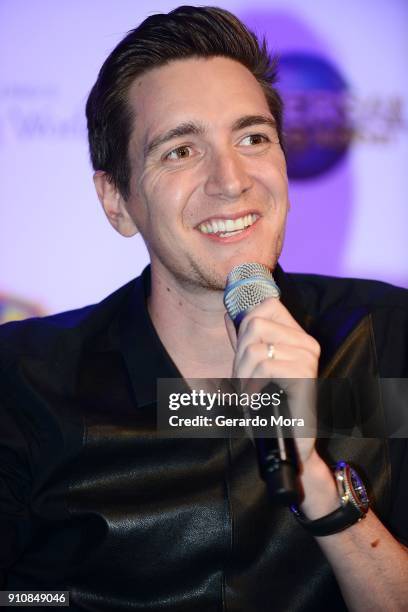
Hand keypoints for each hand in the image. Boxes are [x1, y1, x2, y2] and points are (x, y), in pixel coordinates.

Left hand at [225, 296, 320, 464]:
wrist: (287, 443)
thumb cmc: (269, 408)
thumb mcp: (250, 370)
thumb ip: (242, 342)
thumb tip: (228, 315)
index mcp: (297, 337)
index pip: (267, 305)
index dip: (246, 324)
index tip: (243, 354)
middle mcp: (306, 343)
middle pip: (255, 324)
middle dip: (239, 355)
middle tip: (243, 382)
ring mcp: (308, 358)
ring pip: (256, 349)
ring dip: (243, 376)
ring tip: (248, 394)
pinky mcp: (305, 376)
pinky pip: (266, 367)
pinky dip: (251, 386)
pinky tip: (254, 401)